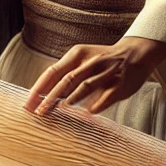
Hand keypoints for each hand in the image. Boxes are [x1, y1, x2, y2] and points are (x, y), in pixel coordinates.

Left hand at [24, 36, 165, 116]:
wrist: (137, 52)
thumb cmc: (103, 60)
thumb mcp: (83, 60)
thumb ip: (66, 75)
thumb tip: (43, 93)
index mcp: (77, 55)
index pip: (53, 71)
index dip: (40, 87)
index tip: (28, 102)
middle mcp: (90, 61)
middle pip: (66, 79)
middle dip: (51, 97)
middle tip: (39, 112)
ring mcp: (105, 72)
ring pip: (85, 85)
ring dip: (71, 99)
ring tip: (60, 110)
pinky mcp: (120, 83)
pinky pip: (106, 95)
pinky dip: (97, 104)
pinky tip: (88, 113)